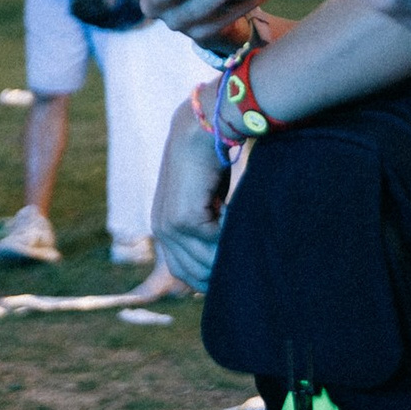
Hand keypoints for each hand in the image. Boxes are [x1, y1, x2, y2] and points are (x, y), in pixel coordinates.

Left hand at [151, 104, 230, 289]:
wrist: (199, 132)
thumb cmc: (210, 165)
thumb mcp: (209, 205)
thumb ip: (210, 231)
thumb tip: (228, 263)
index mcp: (164, 230)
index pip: (186, 273)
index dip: (212, 277)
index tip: (236, 271)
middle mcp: (161, 231)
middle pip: (196, 274)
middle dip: (222, 270)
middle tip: (248, 258)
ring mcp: (169, 227)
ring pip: (207, 262)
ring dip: (230, 252)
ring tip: (246, 234)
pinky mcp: (183, 220)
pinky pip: (216, 244)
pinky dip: (232, 235)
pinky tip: (236, 214)